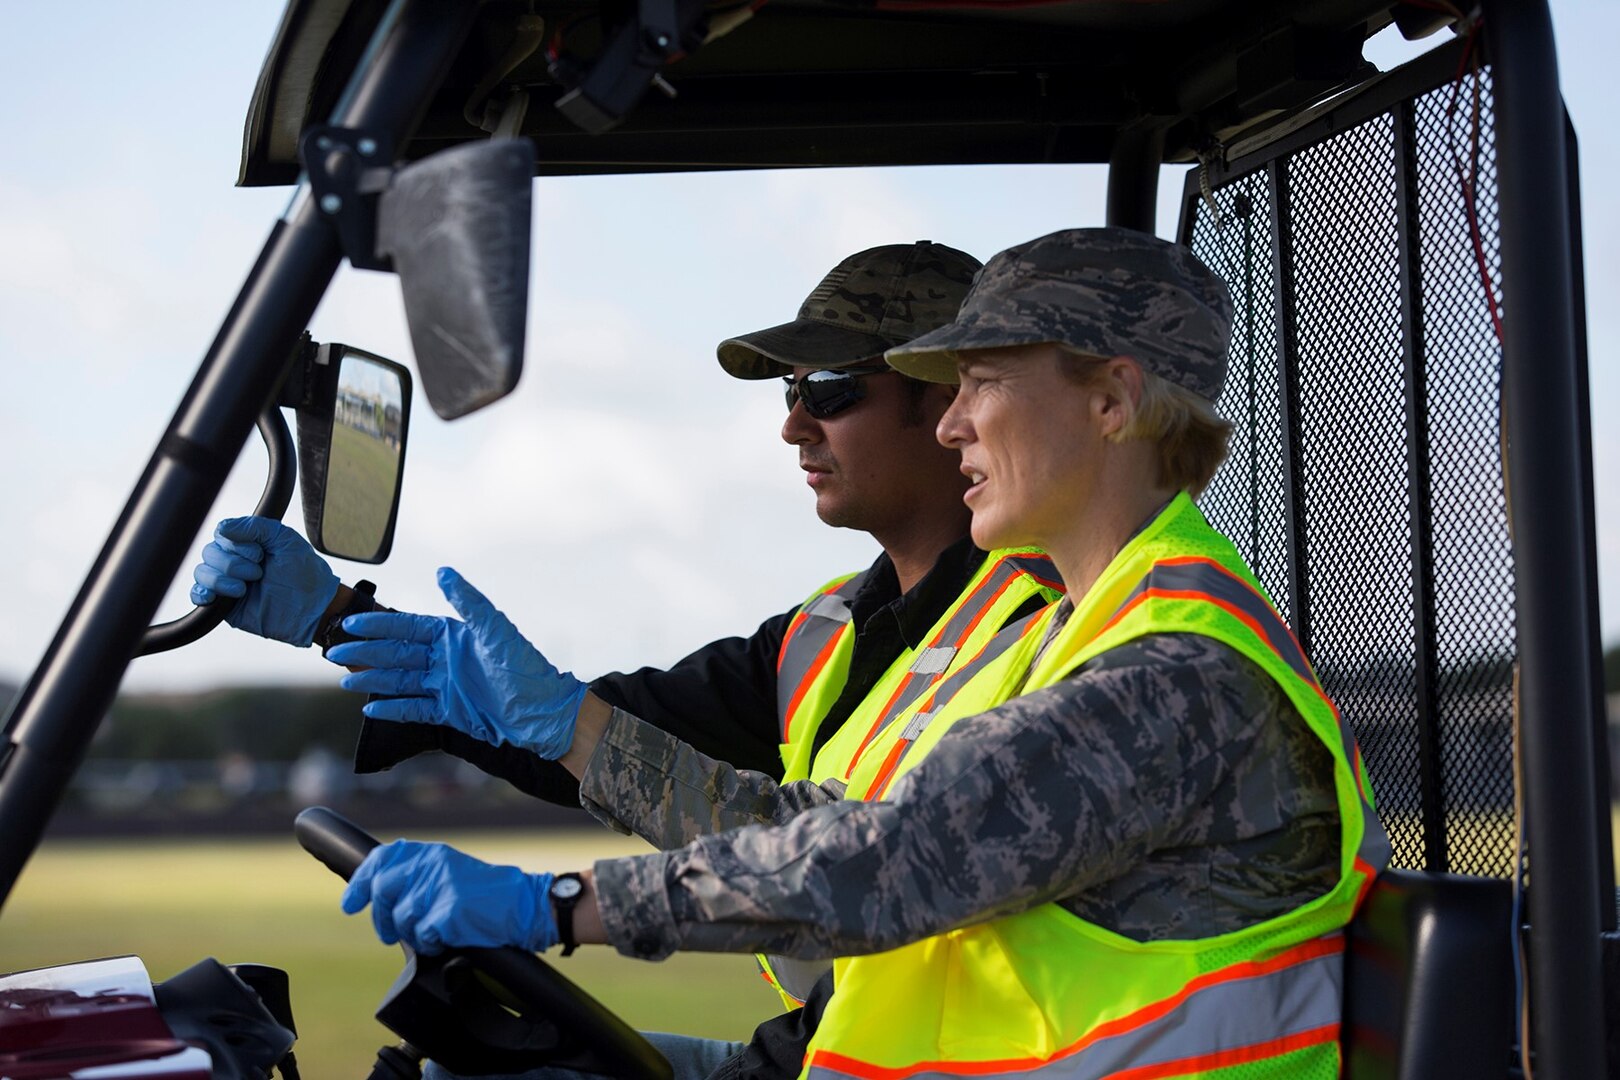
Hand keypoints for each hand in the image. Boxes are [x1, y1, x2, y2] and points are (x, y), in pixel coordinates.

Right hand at [190, 516, 339, 646]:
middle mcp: (235, 561)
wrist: (313, 607)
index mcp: (248, 544)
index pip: (222, 535)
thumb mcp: (284, 538)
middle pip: (209, 553)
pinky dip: (200, 593)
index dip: (236, 544)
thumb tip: (221, 528)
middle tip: (258, 572)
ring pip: (202, 572)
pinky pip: (198, 595)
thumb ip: (254, 526)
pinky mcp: (225, 605)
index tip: (260, 554)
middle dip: (233, 563)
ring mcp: (229, 583)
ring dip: (221, 579)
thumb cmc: (304, 572)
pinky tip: (213, 597)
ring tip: (245, 589)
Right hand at [327, 567, 587, 758]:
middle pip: (398, 654)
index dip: (379, 626)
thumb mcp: (496, 632)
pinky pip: (415, 708)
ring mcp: (447, 686)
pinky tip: (371, 709)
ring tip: (345, 681)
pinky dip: (394, 708)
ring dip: (374, 680)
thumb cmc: (526, 669)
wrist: (546, 715)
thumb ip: (468, 602)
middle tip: (333, 653)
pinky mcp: (452, 712)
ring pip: (401, 681)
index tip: (350, 624)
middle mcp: (447, 658)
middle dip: (366, 654)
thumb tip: (442, 571)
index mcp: (455, 635)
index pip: (409, 628)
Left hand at [341, 840, 556, 954]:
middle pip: (383, 891)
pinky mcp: (449, 911)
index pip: (381, 858)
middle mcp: (432, 865)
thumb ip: (418, 876)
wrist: (524, 905)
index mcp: (431, 853)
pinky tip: (449, 937)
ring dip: (414, 933)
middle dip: (381, 918)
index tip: (350, 903)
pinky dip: (433, 944)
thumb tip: (378, 894)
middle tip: (387, 934)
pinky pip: (424, 936)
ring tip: (435, 932)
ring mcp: (440, 887)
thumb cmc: (487, 895)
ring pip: (402, 920)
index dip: (360, 882)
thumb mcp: (450, 872)